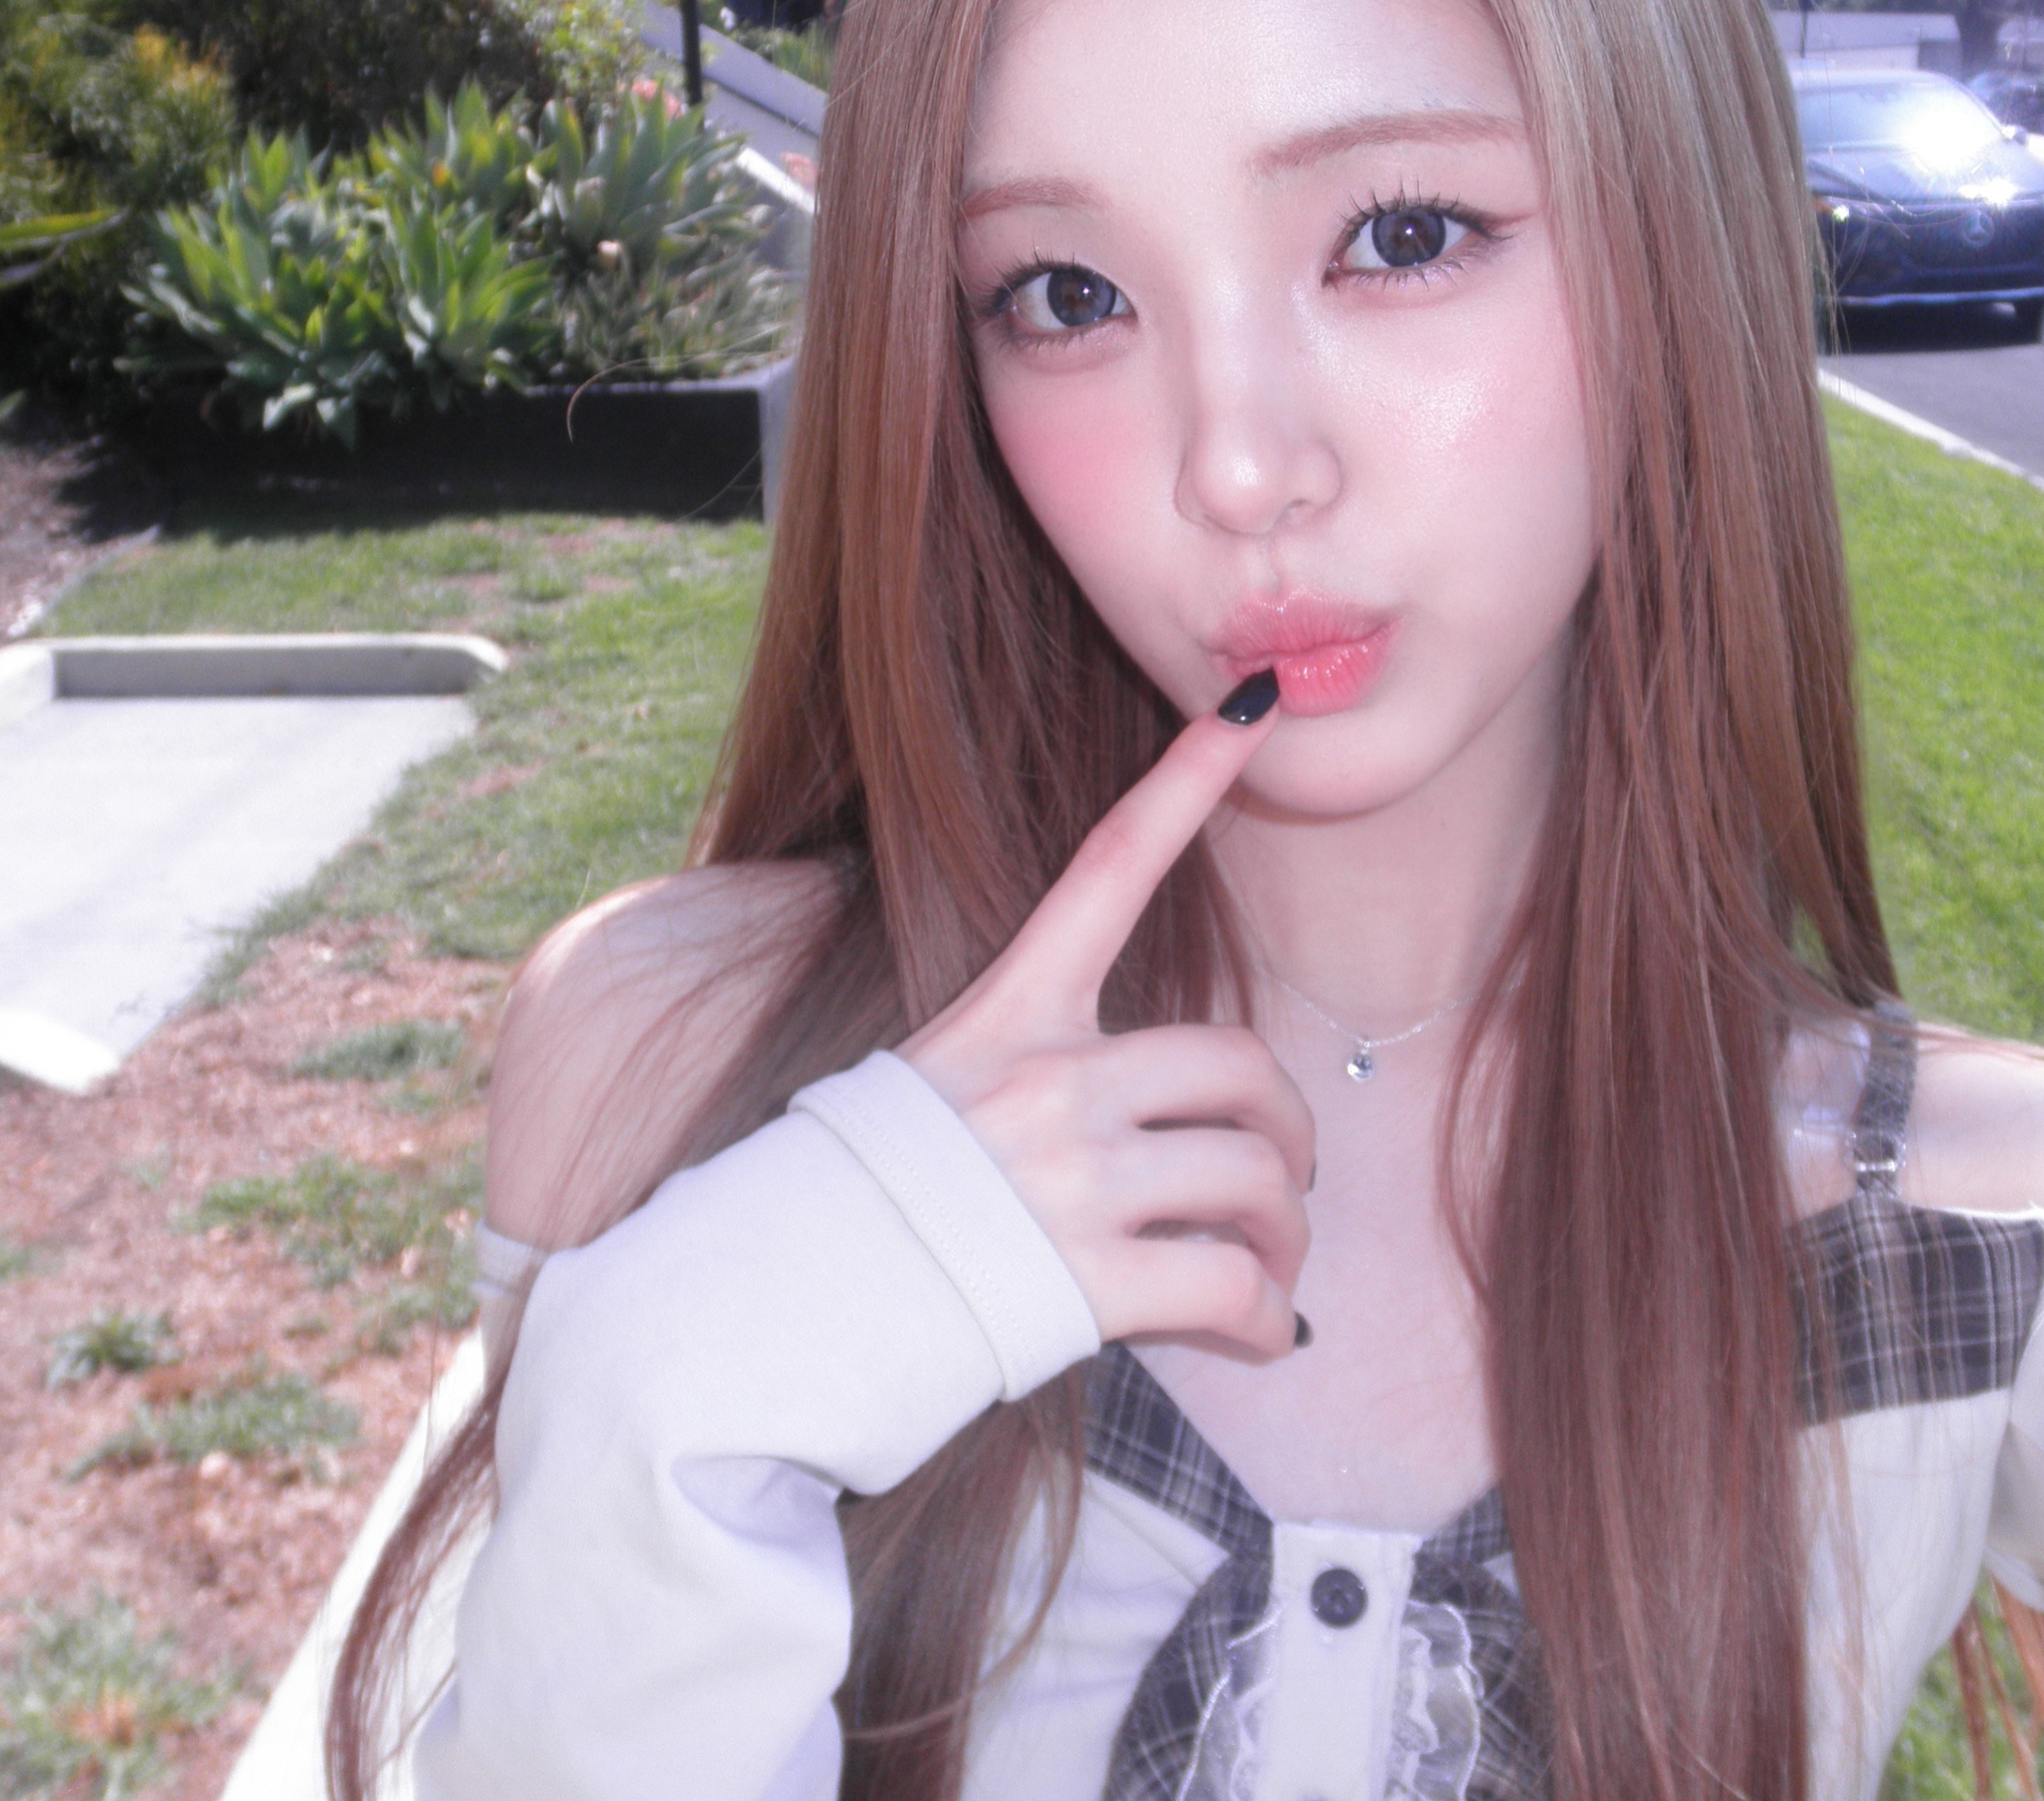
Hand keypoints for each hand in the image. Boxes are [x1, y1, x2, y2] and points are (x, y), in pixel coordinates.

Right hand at [897, 692, 1313, 1360]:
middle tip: (1283, 1172)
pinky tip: (1257, 1335)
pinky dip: (1265, 1317)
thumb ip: (1018, 1079)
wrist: (759, 1313)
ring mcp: (1068, 1179)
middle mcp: (1046, 1081)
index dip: (1187, 782)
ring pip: (1251, 1178)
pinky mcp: (1085, 1280)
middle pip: (1235, 1065)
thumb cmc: (843, 1206)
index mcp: (1004, 1014)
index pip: (1109, 868)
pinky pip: (1233, 1285)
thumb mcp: (922, 1092)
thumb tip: (1110, 1118)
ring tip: (1273, 1264)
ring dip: (1285, 1229)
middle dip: (1285, 1127)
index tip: (1251, 708)